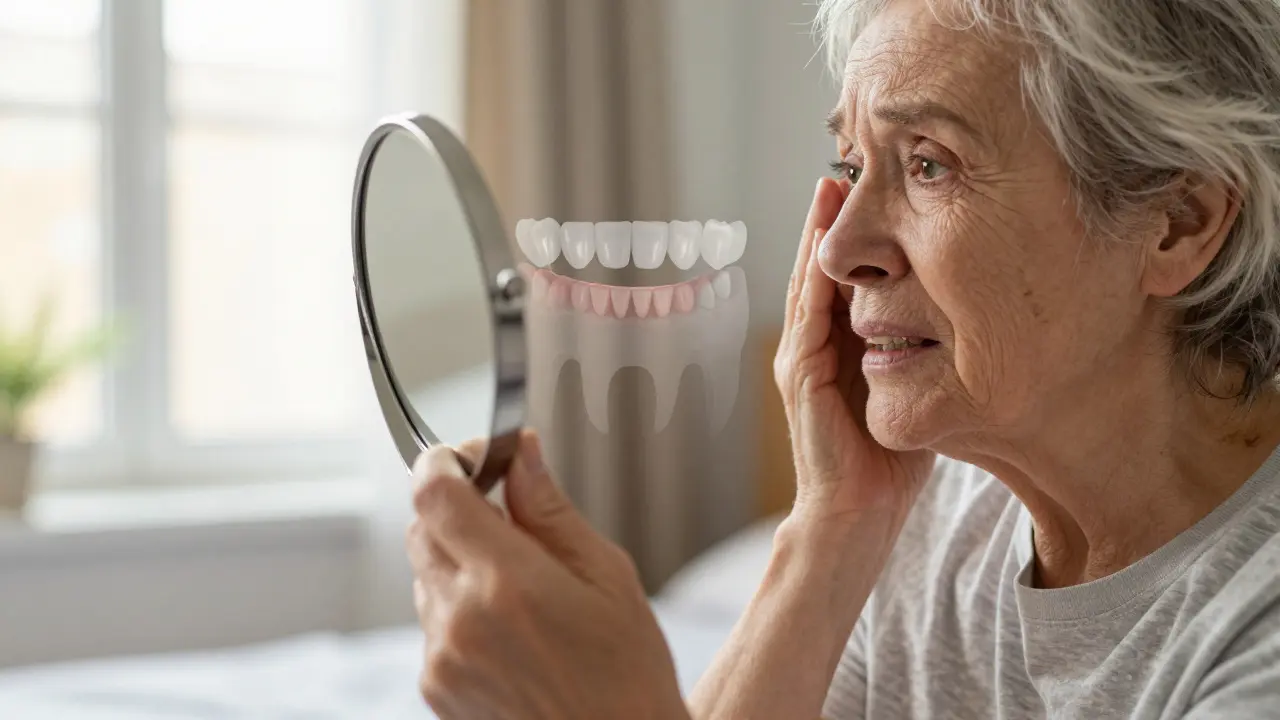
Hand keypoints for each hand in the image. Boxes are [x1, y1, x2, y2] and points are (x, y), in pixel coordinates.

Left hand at [405, 430, 687, 719]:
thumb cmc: (627, 674)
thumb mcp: (606, 576)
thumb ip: (549, 510)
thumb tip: (520, 453)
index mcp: (508, 583)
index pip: (435, 494)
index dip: (447, 461)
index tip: (474, 457)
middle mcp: (461, 620)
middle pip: (421, 529)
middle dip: (457, 509)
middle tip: (507, 515)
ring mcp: (442, 658)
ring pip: (425, 575)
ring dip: (459, 561)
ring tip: (521, 587)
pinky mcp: (435, 688)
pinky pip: (431, 622)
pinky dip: (459, 608)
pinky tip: (511, 629)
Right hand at [774, 177, 935, 529]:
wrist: (858, 517)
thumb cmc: (892, 464)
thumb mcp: (917, 388)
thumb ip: (927, 350)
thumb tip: (974, 312)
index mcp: (841, 346)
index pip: (847, 276)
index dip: (859, 232)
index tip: (879, 185)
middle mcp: (814, 344)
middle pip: (823, 266)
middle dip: (833, 217)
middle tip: (850, 162)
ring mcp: (801, 357)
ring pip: (810, 279)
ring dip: (819, 233)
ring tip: (833, 185)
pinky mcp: (799, 375)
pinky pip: (809, 312)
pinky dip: (816, 272)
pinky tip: (827, 239)